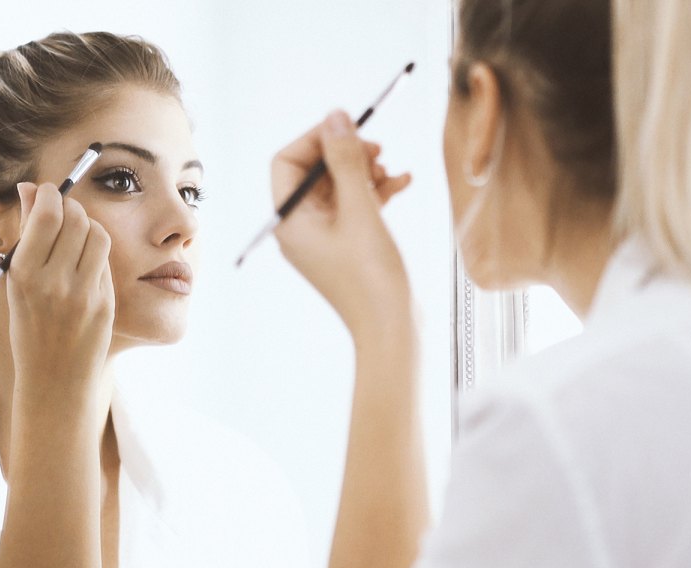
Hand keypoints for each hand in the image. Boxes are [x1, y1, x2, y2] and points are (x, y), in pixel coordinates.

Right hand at [6, 182, 113, 385]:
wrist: (54, 379)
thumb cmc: (30, 328)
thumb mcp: (15, 283)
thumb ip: (26, 236)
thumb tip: (30, 190)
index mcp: (23, 275)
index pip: (45, 214)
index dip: (48, 195)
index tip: (45, 193)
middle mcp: (54, 282)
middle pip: (75, 218)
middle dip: (70, 206)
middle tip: (63, 211)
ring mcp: (83, 293)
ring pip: (97, 233)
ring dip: (88, 226)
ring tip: (76, 236)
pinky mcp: (105, 302)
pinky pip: (105, 260)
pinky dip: (96, 253)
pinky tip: (84, 264)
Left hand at [271, 110, 414, 343]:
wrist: (392, 328)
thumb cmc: (371, 275)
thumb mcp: (360, 209)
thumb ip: (347, 161)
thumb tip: (335, 116)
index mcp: (289, 221)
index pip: (287, 163)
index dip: (316, 139)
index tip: (349, 127)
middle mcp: (300, 228)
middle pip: (314, 172)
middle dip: (345, 153)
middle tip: (377, 147)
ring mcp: (323, 237)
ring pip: (338, 186)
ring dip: (364, 170)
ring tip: (391, 169)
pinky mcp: (347, 244)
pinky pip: (355, 205)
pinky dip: (376, 190)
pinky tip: (403, 181)